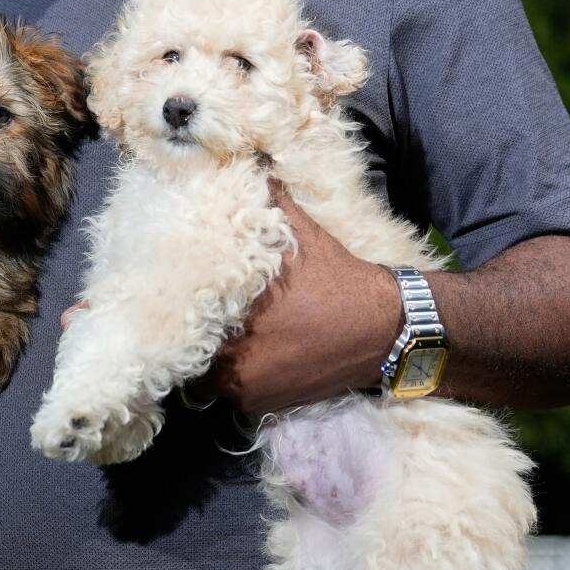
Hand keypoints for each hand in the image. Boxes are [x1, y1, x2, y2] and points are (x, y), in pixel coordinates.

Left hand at [204, 184, 401, 416]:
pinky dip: (237, 376)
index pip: (185, 313)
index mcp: (235, 315)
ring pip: (210, 372)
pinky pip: (233, 392)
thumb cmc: (339, 280)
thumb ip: (271, 201)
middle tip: (203, 313)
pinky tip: (251, 355)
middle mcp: (233, 358)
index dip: (183, 302)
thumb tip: (250, 164)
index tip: (188, 291)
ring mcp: (246, 387)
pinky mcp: (262, 404)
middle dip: (197, 331)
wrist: (385, 329)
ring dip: (215, 356)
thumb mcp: (305, 235)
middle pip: (193, 345)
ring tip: (227, 335)